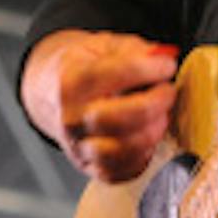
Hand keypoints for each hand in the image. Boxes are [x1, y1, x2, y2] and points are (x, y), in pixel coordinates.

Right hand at [21, 29, 178, 183]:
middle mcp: (70, 117)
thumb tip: (162, 56)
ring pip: (121, 150)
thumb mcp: (102, 46)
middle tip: (167, 91)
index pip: (114, 75)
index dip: (150, 69)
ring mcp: (77, 146)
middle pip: (118, 118)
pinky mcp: (88, 166)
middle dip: (154, 104)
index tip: (167, 65)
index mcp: (70, 81)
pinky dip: (144, 155)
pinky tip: (147, 134)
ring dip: (152, 132)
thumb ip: (134, 50)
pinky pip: (122, 171)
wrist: (49, 93)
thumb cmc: (81, 68)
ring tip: (160, 115)